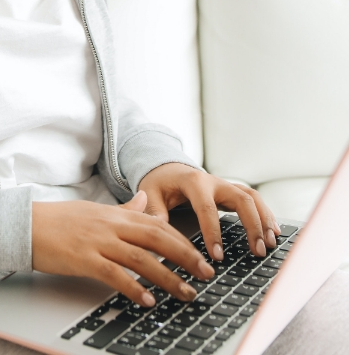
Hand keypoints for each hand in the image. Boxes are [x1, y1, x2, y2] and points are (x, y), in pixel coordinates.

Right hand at [31, 191, 215, 306]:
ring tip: (186, 293)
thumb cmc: (61, 220)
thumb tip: (145, 200)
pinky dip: (134, 288)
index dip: (183, 240)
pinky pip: (115, 274)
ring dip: (168, 278)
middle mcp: (111, 225)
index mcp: (116, 213)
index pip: (157, 225)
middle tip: (206, 274)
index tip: (201, 255)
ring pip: (142, 259)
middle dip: (186, 257)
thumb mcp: (96, 210)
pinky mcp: (84, 259)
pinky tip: (148, 300)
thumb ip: (123, 208)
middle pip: (157, 239)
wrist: (28, 224)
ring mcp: (98, 241)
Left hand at [138, 163, 280, 260]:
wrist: (167, 168)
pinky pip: (254, 199)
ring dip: (263, 219)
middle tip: (257, 250)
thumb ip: (154, 210)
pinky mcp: (231, 192)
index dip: (213, 232)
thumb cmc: (159, 183)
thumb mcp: (150, 193)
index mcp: (194, 182)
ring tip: (270, 243)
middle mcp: (214, 181)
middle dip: (251, 225)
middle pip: (241, 199)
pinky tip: (273, 232)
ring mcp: (225, 185)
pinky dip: (265, 214)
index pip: (207, 208)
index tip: (217, 255)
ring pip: (252, 197)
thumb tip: (159, 232)